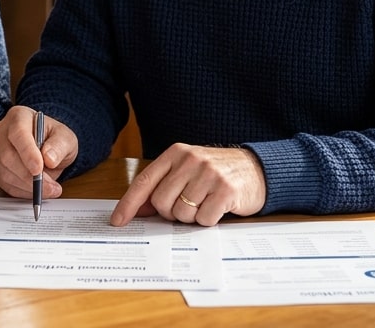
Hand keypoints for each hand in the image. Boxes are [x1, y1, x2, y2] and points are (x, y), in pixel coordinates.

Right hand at [0, 105, 77, 199]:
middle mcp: (1, 131)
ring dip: (27, 186)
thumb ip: (59, 146)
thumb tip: (49, 159)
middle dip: (29, 176)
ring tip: (49, 190)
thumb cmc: (53, 138)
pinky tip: (36, 191)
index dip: (27, 153)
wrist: (47, 146)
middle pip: (7, 155)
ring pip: (4, 172)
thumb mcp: (65, 138)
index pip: (18, 133)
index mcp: (18, 116)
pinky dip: (22, 191)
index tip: (39, 170)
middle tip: (51, 187)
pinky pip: (4, 184)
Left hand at [110, 144, 265, 226]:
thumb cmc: (216, 174)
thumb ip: (162, 187)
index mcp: (176, 153)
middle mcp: (191, 160)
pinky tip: (218, 208)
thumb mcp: (187, 172)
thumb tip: (136, 211)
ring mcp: (209, 174)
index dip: (129, 204)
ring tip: (205, 204)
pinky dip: (208, 221)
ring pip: (181, 214)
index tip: (118, 221)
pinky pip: (204, 219)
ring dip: (191, 218)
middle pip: (161, 202)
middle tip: (187, 206)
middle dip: (170, 213)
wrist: (257, 169)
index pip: (145, 181)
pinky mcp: (226, 190)